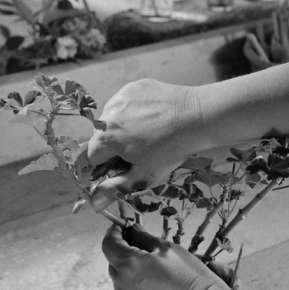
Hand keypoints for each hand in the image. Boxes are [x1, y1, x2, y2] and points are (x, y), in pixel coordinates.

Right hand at [88, 79, 200, 210]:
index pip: (91, 156)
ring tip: (147, 132)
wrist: (197, 117)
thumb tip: (94, 203)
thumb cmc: (170, 150)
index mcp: (106, 137)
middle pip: (100, 136)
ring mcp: (121, 96)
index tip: (124, 165)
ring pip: (112, 118)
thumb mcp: (143, 174)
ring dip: (122, 127)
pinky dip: (133, 111)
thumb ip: (116, 188)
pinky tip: (152, 116)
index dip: (106, 165)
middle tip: (139, 150)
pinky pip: (125, 102)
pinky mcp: (134, 86)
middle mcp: (108, 113)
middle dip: (113, 145)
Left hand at [102, 224, 228, 289]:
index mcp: (129, 265)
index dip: (114, 233)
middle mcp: (122, 285)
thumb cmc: (189, 276)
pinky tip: (153, 287)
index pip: (109, 244)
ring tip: (151, 270)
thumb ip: (144, 238)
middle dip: (122, 252)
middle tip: (140, 246)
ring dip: (128, 271)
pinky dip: (133, 288)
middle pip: (113, 262)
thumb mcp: (168, 249)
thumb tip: (132, 230)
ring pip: (119, 280)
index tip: (121, 227)